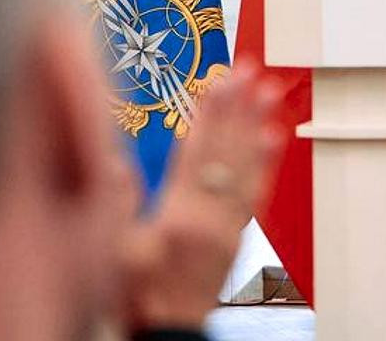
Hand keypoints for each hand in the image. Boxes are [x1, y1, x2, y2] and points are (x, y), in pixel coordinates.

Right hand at [121, 60, 286, 331]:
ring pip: (247, 167)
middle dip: (238, 106)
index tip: (220, 79)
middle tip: (251, 70)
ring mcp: (227, 227)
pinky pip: (256, 193)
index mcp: (179, 216)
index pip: (197, 152)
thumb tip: (116, 160)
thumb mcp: (112, 251)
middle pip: (227, 151)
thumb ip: (117, 203)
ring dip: (258, 125)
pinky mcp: (235, 238)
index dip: (209, 112)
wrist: (167, 334)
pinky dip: (266, 163)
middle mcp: (210, 217)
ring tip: (270, 93)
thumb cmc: (137, 297)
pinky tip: (273, 141)